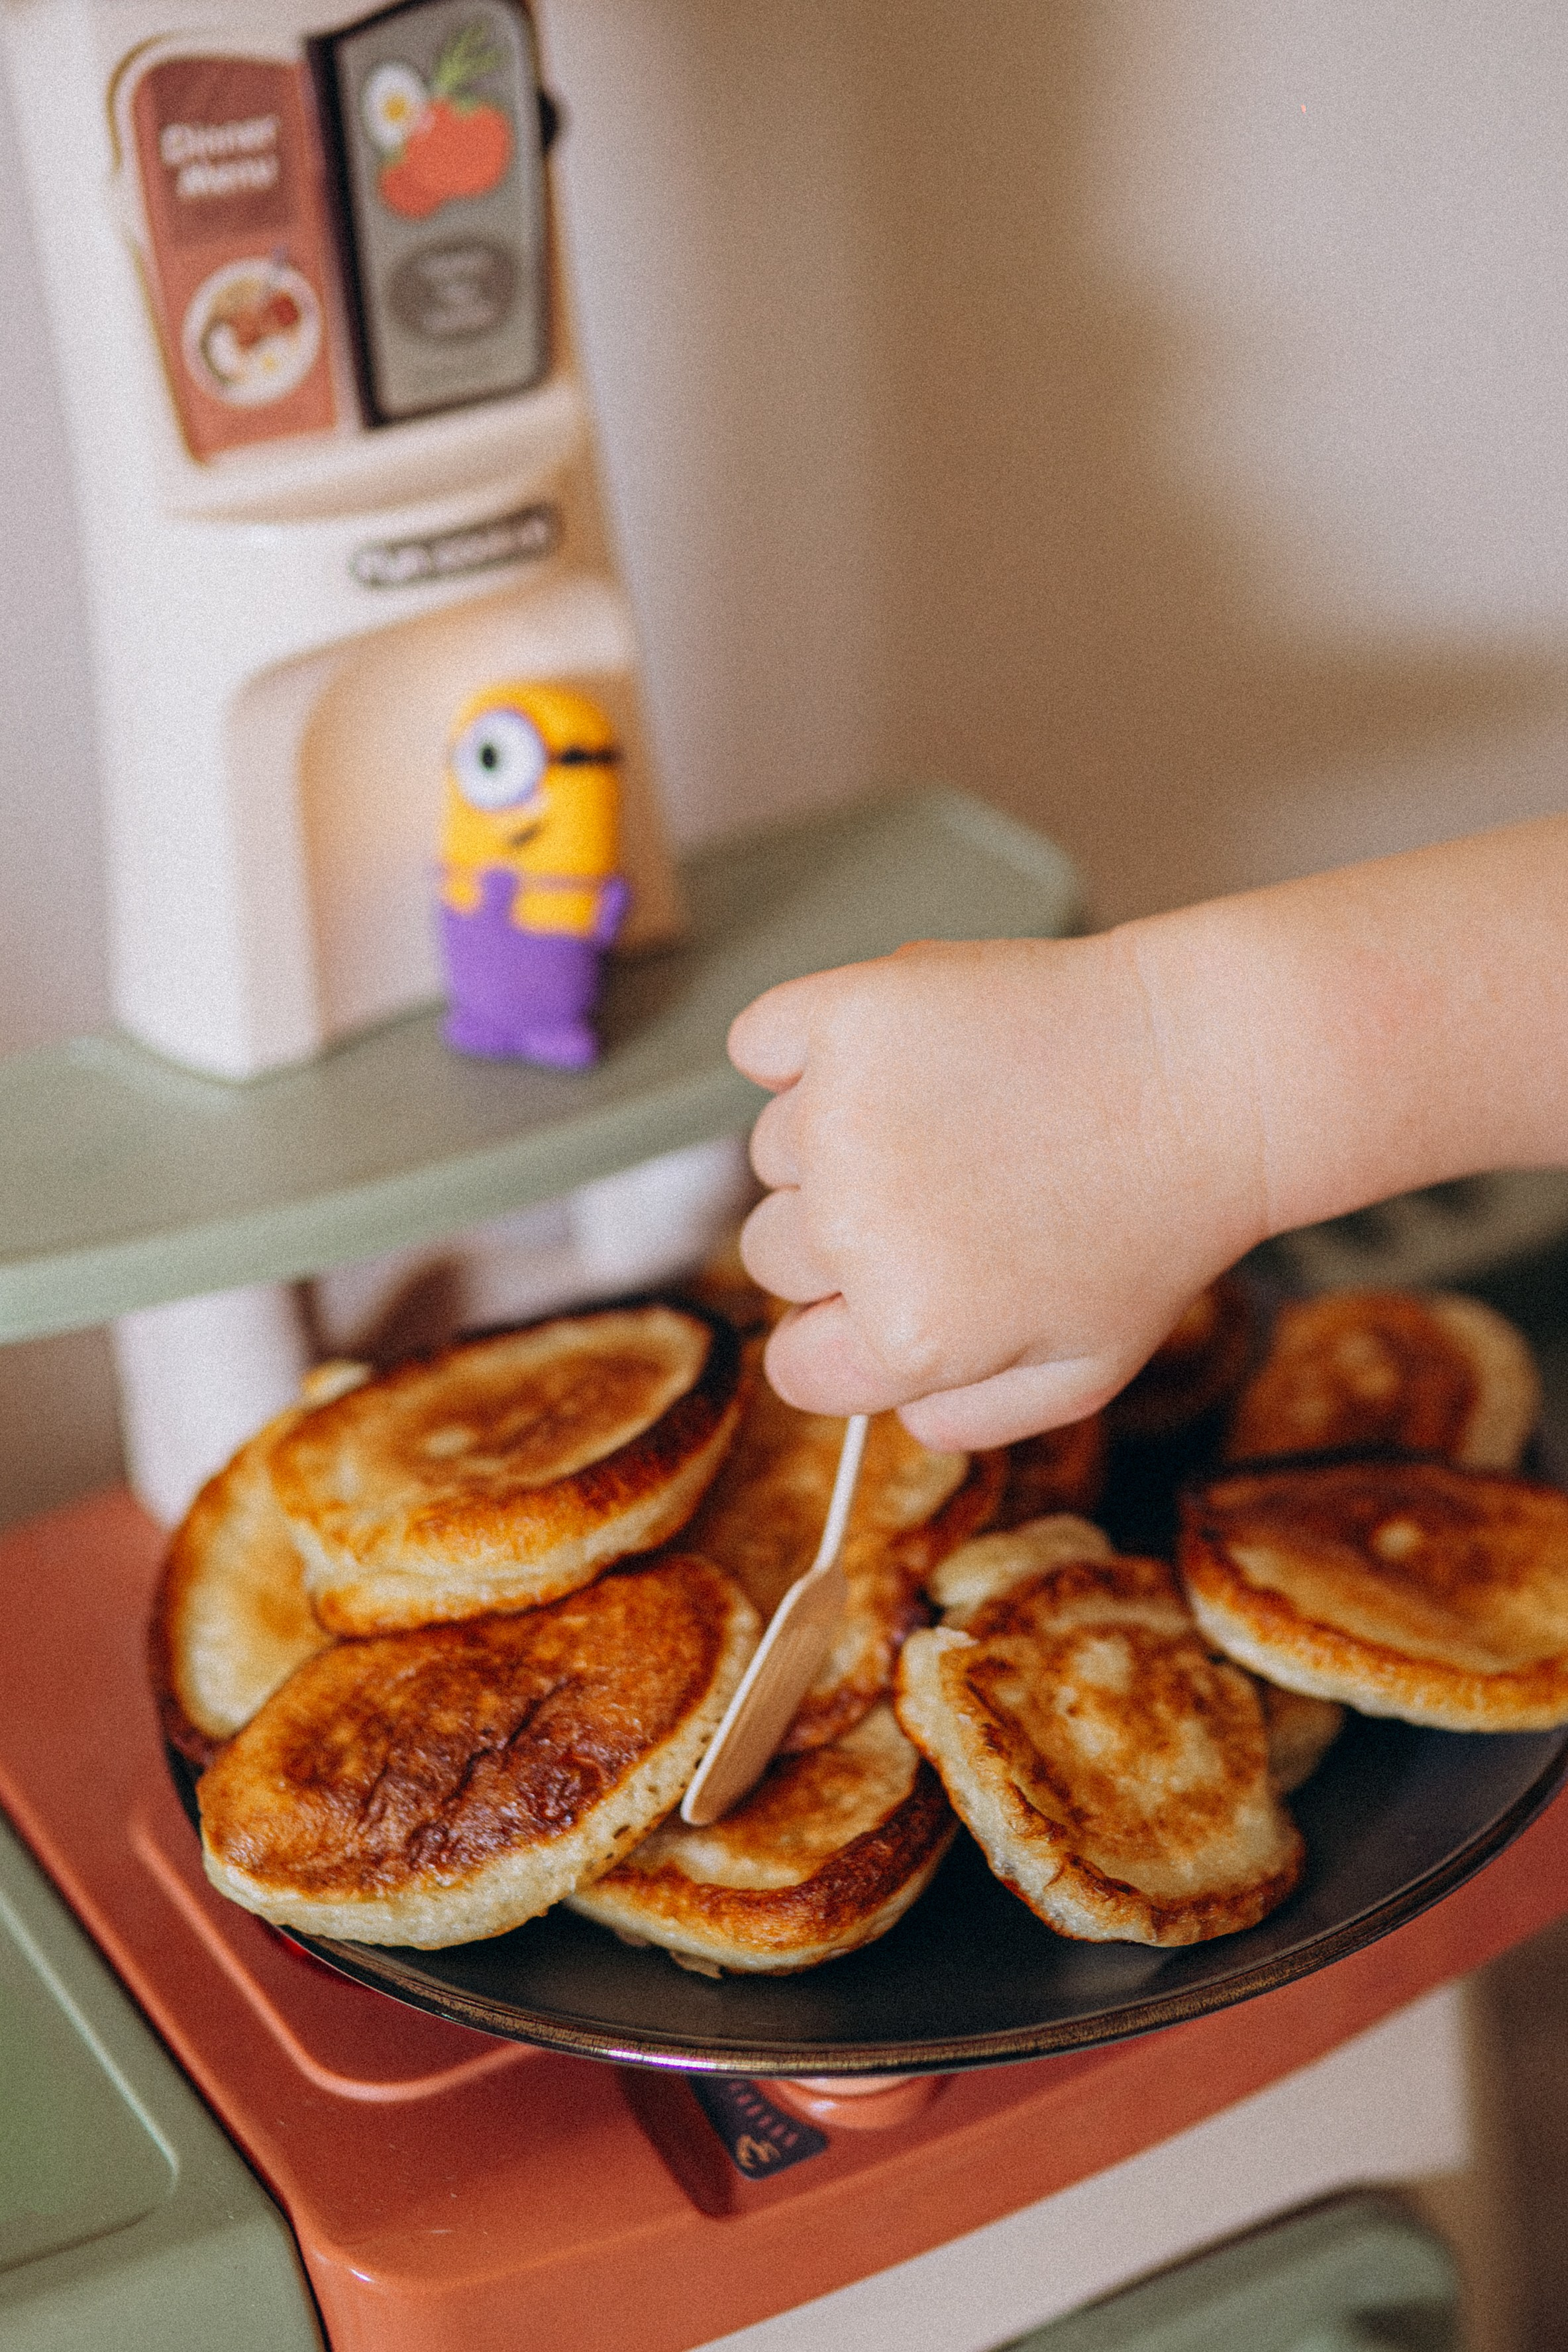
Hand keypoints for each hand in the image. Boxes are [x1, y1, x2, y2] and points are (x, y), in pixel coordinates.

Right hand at [728, 930, 1265, 1450]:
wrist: (1206, 1070)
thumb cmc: (1154, 1218)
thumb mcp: (1087, 1370)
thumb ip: (973, 1418)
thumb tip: (893, 1414)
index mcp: (908, 1333)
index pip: (794, 1365)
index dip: (848, 1331)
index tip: (900, 1285)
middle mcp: (855, 1229)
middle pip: (773, 1255)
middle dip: (846, 1235)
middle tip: (952, 1191)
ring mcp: (841, 1114)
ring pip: (778, 1150)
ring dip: (840, 1137)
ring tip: (956, 1115)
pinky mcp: (845, 1012)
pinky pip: (762, 1042)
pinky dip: (801, 1045)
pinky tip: (889, 1049)